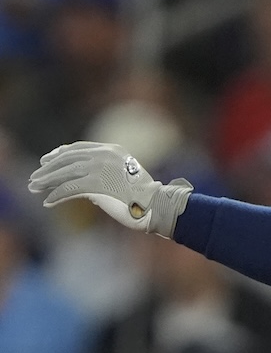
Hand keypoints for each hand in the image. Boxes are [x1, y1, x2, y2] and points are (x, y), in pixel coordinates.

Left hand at [28, 141, 192, 237]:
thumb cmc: (142, 196)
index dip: (60, 153)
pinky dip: (56, 196)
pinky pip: (68, 189)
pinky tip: (48, 202)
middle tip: (35, 177)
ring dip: (47, 181)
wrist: (155, 205)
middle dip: (49, 168)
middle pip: (68, 158)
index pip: (79, 148)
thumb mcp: (124, 177)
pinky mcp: (95, 184)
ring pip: (64, 173)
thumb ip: (104, 175)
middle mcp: (104, 155)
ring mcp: (99, 168)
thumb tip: (82, 187)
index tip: (47, 160)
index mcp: (112, 150)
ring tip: (34, 188)